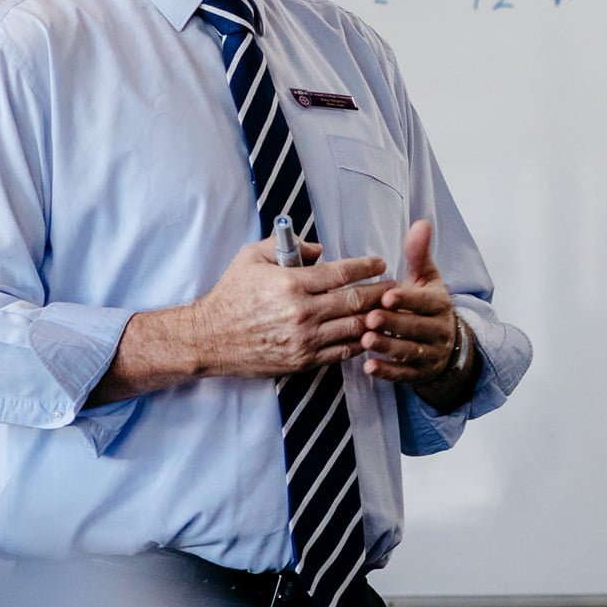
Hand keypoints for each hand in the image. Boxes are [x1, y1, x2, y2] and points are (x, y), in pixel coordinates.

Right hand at [90, 241, 387, 403]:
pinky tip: (370, 333)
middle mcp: (301, 313)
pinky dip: (359, 342)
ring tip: (392, 309)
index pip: (341, 273)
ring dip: (376, 318)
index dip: (366, 266)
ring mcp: (303, 340)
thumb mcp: (251, 258)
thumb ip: (287, 247)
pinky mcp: (302, 360)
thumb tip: (320, 250)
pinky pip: (340, 351)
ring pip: (353, 328)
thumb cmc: (231, 294)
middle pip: (354, 301)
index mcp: (290, 284)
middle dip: (380, 292)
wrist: (209, 339)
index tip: (380, 262)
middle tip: (397, 285)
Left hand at [358, 219, 462, 385]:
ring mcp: (431, 354)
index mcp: (440, 304)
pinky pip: (404, 374)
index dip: (407, 299)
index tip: (387, 295)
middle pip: (415, 327)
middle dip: (393, 323)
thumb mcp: (427, 279)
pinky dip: (388, 372)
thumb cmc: (428, 305)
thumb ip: (419, 254)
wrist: (448, 345)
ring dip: (387, 347)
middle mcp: (439, 330)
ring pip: (409, 351)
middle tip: (369, 318)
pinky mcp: (420, 373)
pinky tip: (369, 367)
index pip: (424, 302)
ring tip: (365, 341)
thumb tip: (421, 223)